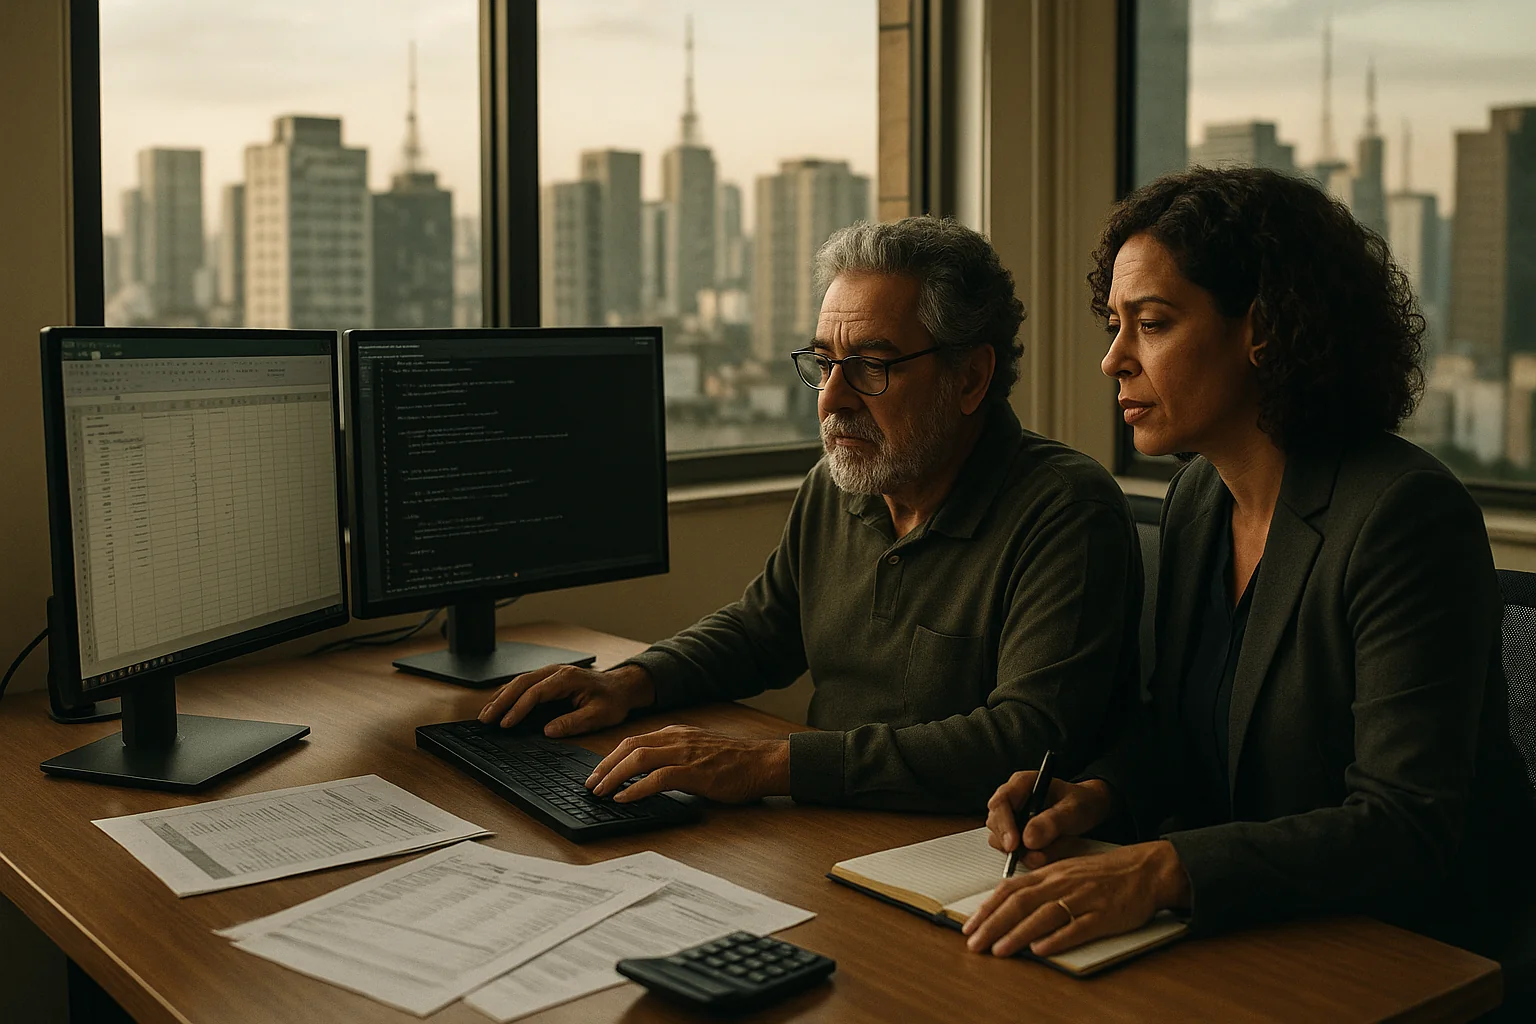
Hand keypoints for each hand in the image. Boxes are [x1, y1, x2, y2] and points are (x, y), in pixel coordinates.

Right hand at [477, 663, 653, 736]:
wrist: (622, 687)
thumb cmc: (612, 701)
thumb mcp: (598, 716)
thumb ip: (574, 722)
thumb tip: (548, 730)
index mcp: (567, 679)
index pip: (536, 693)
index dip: (518, 709)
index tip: (506, 724)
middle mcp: (556, 671)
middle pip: (521, 683)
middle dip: (501, 701)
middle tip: (486, 719)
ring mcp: (551, 672)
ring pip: (520, 681)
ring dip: (501, 697)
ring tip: (486, 714)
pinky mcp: (549, 678)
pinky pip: (525, 683)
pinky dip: (509, 694)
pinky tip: (499, 704)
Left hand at [584, 725, 789, 803]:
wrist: (764, 762)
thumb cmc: (736, 762)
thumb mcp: (699, 752)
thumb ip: (675, 757)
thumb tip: (648, 776)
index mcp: (676, 734)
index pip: (634, 741)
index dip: (611, 757)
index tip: (597, 773)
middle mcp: (677, 739)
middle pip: (629, 747)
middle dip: (605, 766)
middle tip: (590, 784)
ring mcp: (685, 754)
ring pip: (639, 758)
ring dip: (614, 776)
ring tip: (601, 792)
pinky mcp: (695, 772)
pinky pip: (658, 778)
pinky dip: (637, 788)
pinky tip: (624, 798)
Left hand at [962, 841, 1190, 957]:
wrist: (1145, 869)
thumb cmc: (1103, 874)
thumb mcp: (1067, 872)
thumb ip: (1040, 887)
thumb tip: (1009, 907)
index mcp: (1050, 873)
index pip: (1010, 889)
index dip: (987, 908)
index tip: (969, 926)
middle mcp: (1061, 883)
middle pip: (1020, 903)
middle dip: (993, 924)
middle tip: (974, 943)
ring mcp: (1082, 899)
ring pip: (1043, 916)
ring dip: (1018, 934)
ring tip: (999, 951)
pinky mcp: (1103, 915)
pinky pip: (1077, 927)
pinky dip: (1057, 939)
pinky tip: (1041, 950)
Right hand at [986, 774, 1115, 869]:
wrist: (1090, 810)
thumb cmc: (1081, 802)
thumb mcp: (1074, 809)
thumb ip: (1052, 822)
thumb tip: (1029, 840)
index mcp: (1022, 784)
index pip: (1000, 802)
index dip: (1003, 824)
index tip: (1014, 844)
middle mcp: (1013, 801)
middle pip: (996, 824)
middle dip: (1014, 843)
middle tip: (1037, 855)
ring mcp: (1013, 819)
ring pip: (1003, 841)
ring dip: (1027, 852)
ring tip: (1055, 847)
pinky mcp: (1018, 836)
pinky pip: (1017, 852)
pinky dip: (1033, 857)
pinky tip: (1052, 851)